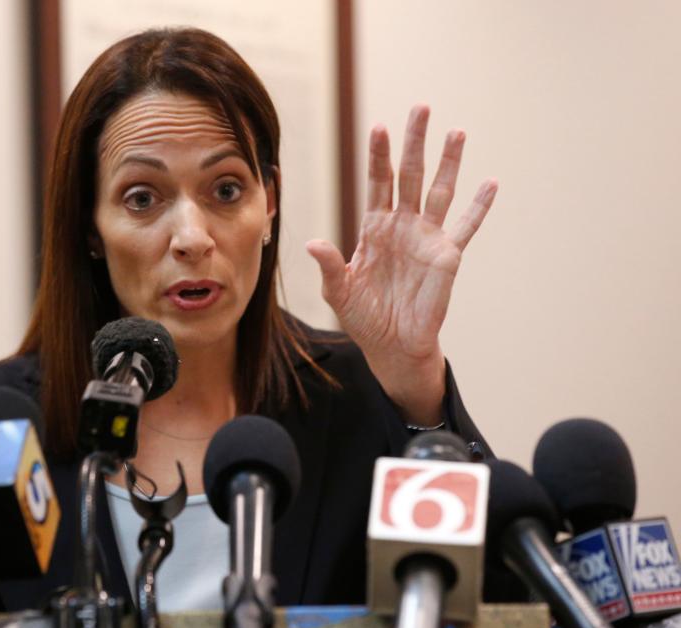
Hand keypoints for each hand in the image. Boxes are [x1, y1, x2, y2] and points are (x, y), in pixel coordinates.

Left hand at [306, 105, 496, 422]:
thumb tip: (311, 242)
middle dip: (414, 142)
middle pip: (409, 175)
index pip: (377, 182)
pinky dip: (479, 206)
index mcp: (375, 228)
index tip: (379, 126)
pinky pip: (466, 227)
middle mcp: (402, 225)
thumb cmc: (363, 317)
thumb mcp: (338, 291)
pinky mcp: (448, 256)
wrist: (391, 345)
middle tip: (421, 107)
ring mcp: (427, 238)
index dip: (378, 155)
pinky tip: (490, 183)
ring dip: (449, 162)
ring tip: (456, 131)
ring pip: (439, 191)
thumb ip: (328, 265)